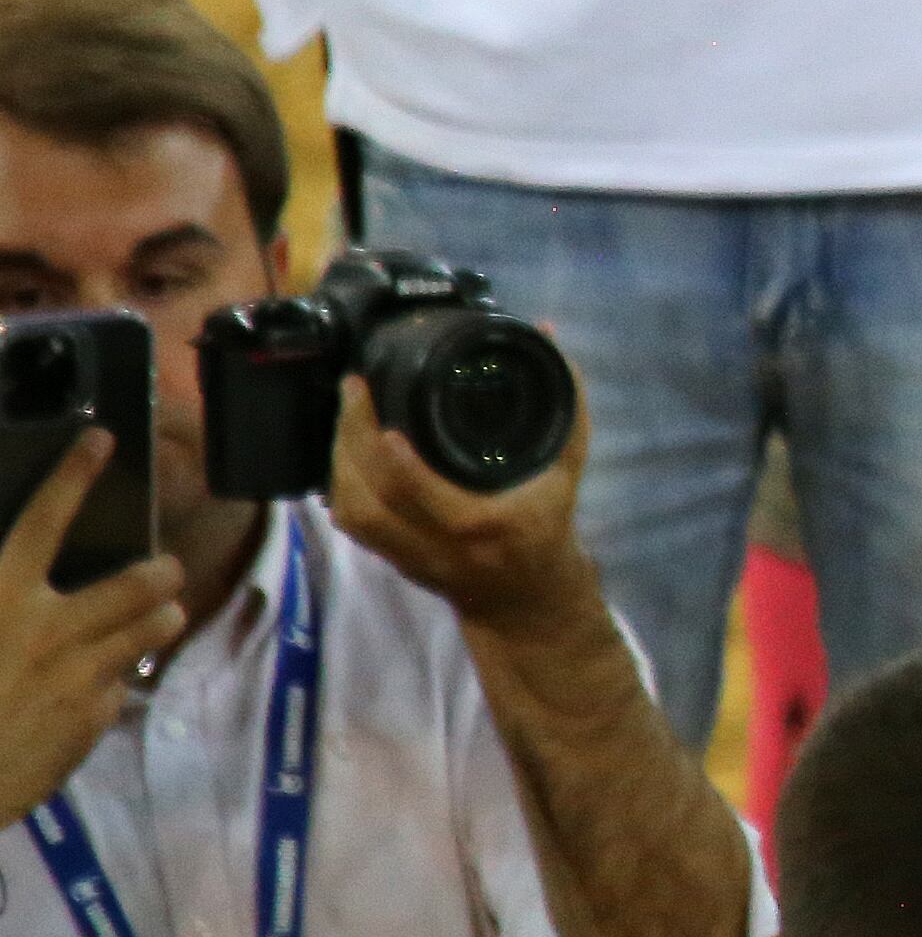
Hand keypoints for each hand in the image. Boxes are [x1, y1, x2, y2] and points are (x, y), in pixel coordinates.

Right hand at [0, 436, 183, 834]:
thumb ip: (2, 584)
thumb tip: (19, 568)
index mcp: (1, 594)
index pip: (45, 520)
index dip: (74, 476)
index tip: (101, 440)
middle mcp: (52, 627)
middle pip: (144, 580)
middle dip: (164, 571)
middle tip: (163, 571)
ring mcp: (82, 674)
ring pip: (158, 627)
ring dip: (160, 618)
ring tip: (154, 617)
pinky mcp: (95, 718)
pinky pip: (124, 685)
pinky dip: (113, 681)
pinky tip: (88, 689)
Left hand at [328, 378, 592, 631]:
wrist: (526, 602)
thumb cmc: (547, 530)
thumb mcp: (566, 471)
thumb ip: (565, 406)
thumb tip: (547, 333)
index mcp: (480, 524)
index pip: (425, 496)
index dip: (398, 463)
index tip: (385, 419)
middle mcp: (436, 544)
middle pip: (373, 498)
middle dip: (352, 441)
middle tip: (353, 390)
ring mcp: (407, 554)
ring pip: (353, 511)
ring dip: (340, 461)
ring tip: (346, 414)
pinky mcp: (390, 558)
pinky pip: (351, 521)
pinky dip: (341, 483)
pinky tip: (345, 450)